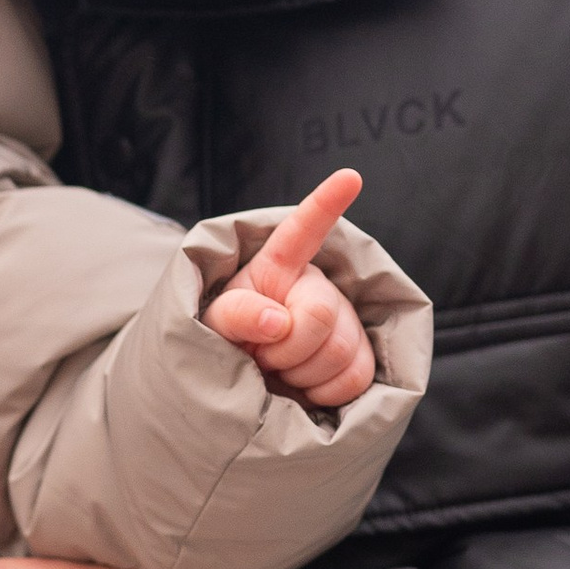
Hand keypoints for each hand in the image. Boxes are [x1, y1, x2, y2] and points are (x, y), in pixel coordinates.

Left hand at [205, 168, 374, 407]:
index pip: (302, 231)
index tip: (350, 177)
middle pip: (321, 315)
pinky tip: (304, 387)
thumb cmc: (224, 343)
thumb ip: (236, 314)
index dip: (326, 203)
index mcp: (278, 267)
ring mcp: (344, 320)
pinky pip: (356, 375)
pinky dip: (325, 391)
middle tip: (261, 357)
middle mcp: (317, 287)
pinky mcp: (359, 355)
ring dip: (302, 373)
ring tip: (279, 370)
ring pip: (341, 350)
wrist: (244, 384)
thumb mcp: (210, 323)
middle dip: (286, 349)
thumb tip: (278, 321)